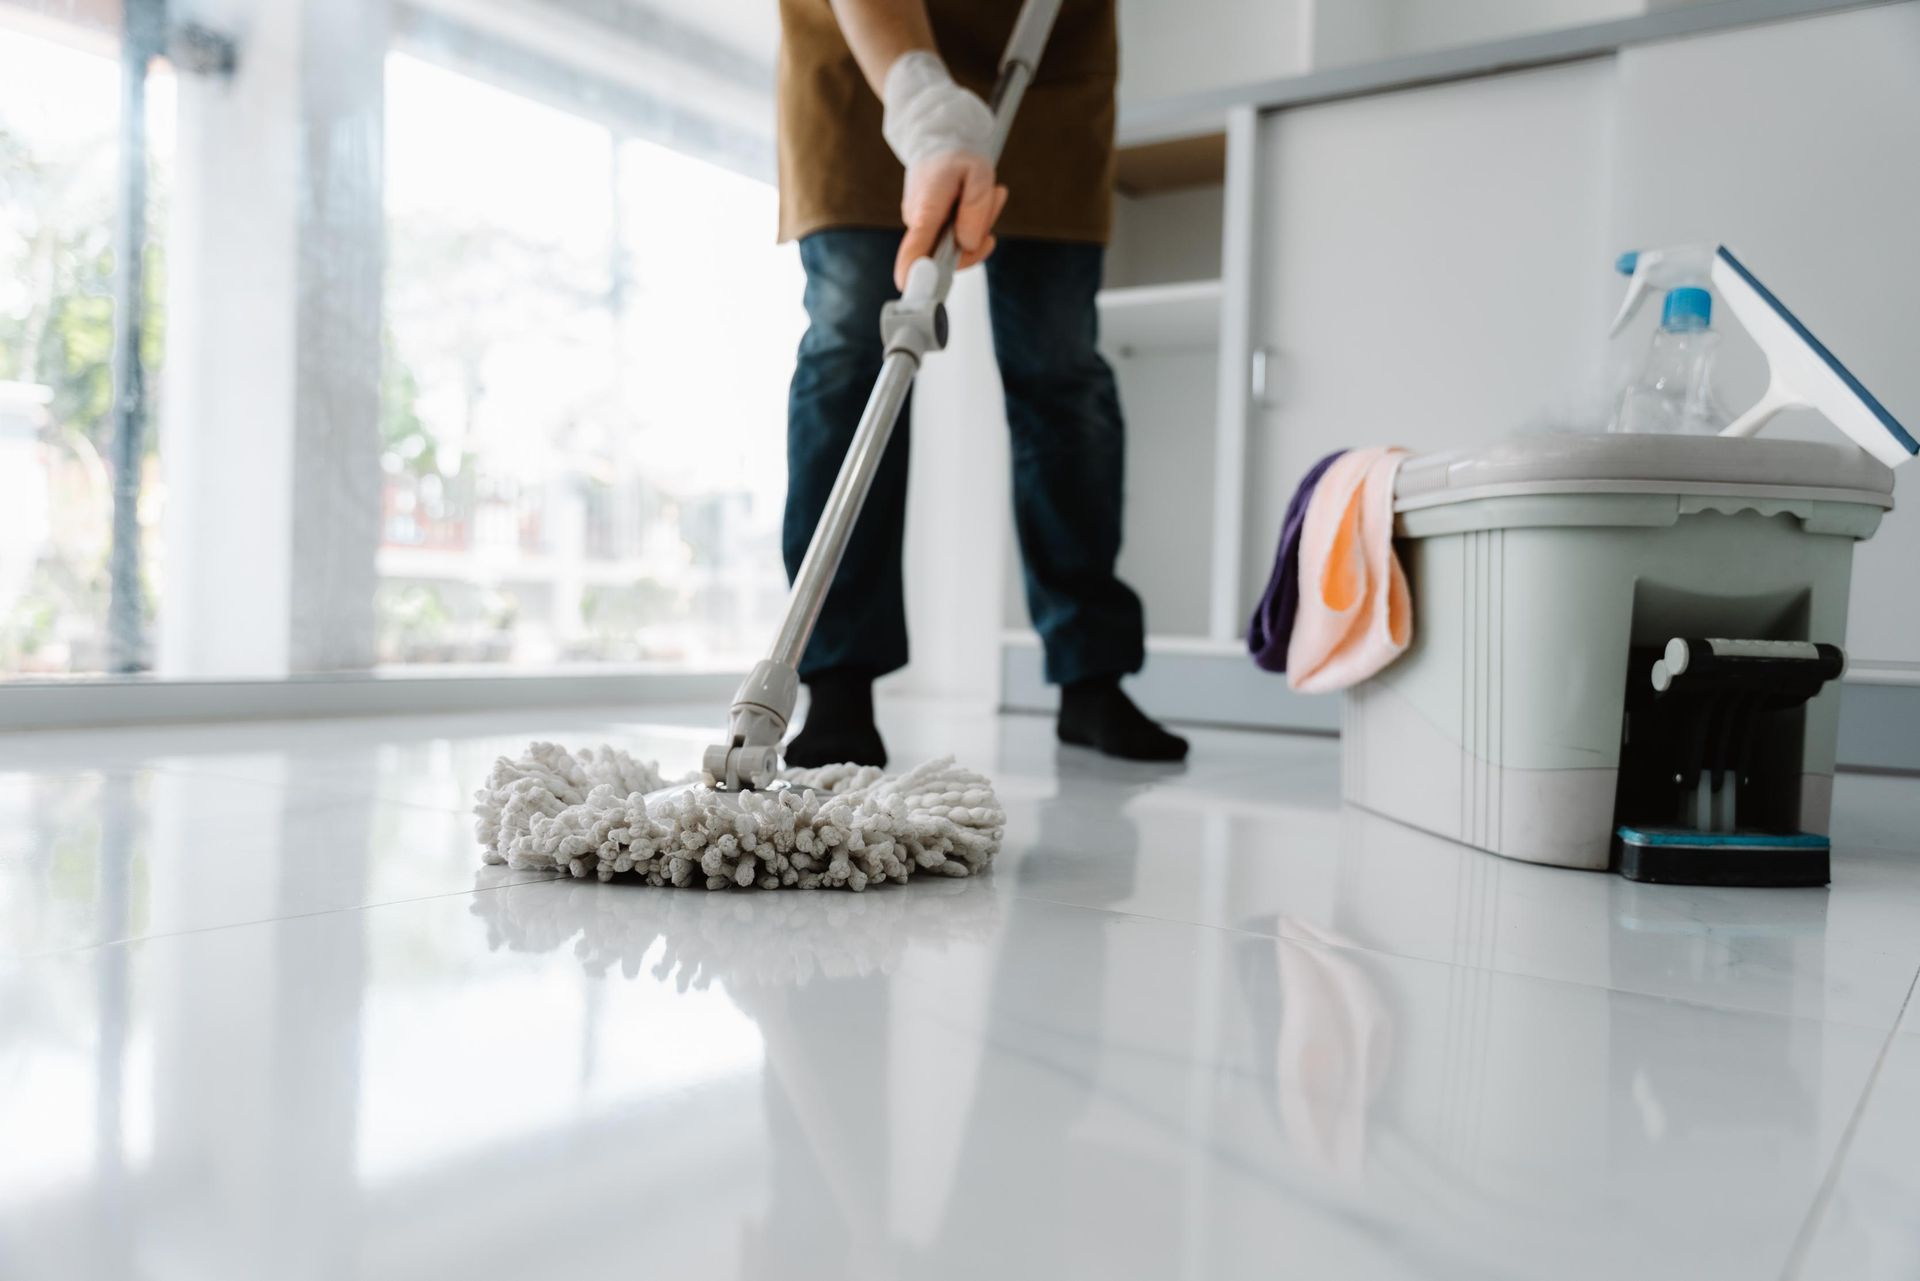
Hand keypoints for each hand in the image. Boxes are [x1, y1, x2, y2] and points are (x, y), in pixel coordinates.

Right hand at [897, 151, 1006, 289]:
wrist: (939, 146)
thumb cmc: (957, 159)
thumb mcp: (978, 173)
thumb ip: (975, 209)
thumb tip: (968, 244)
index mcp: (926, 209)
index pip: (915, 249)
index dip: (914, 274)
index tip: (912, 290)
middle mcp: (917, 223)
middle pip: (949, 254)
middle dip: (978, 233)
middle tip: (994, 195)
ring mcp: (921, 230)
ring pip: (956, 248)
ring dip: (980, 225)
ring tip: (990, 192)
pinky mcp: (928, 232)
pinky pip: (955, 241)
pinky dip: (973, 226)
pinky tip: (980, 201)